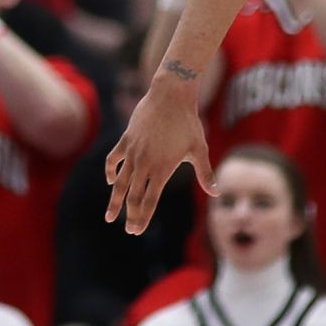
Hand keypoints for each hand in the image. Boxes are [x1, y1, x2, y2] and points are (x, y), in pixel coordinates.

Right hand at [101, 73, 213, 233]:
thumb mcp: (199, 149)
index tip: (136, 230)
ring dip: (115, 200)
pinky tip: (111, 181)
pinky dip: (110, 171)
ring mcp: (133, 151)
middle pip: (134, 195)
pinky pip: (113, 159)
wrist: (170, 95)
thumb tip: (217, 193)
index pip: (149, 200)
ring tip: (109, 216)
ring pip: (120, 182)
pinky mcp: (126, 139)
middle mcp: (145, 163)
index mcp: (162, 169)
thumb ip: (205, 173)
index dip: (142, 218)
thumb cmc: (188, 122)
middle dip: (130, 215)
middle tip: (129, 231)